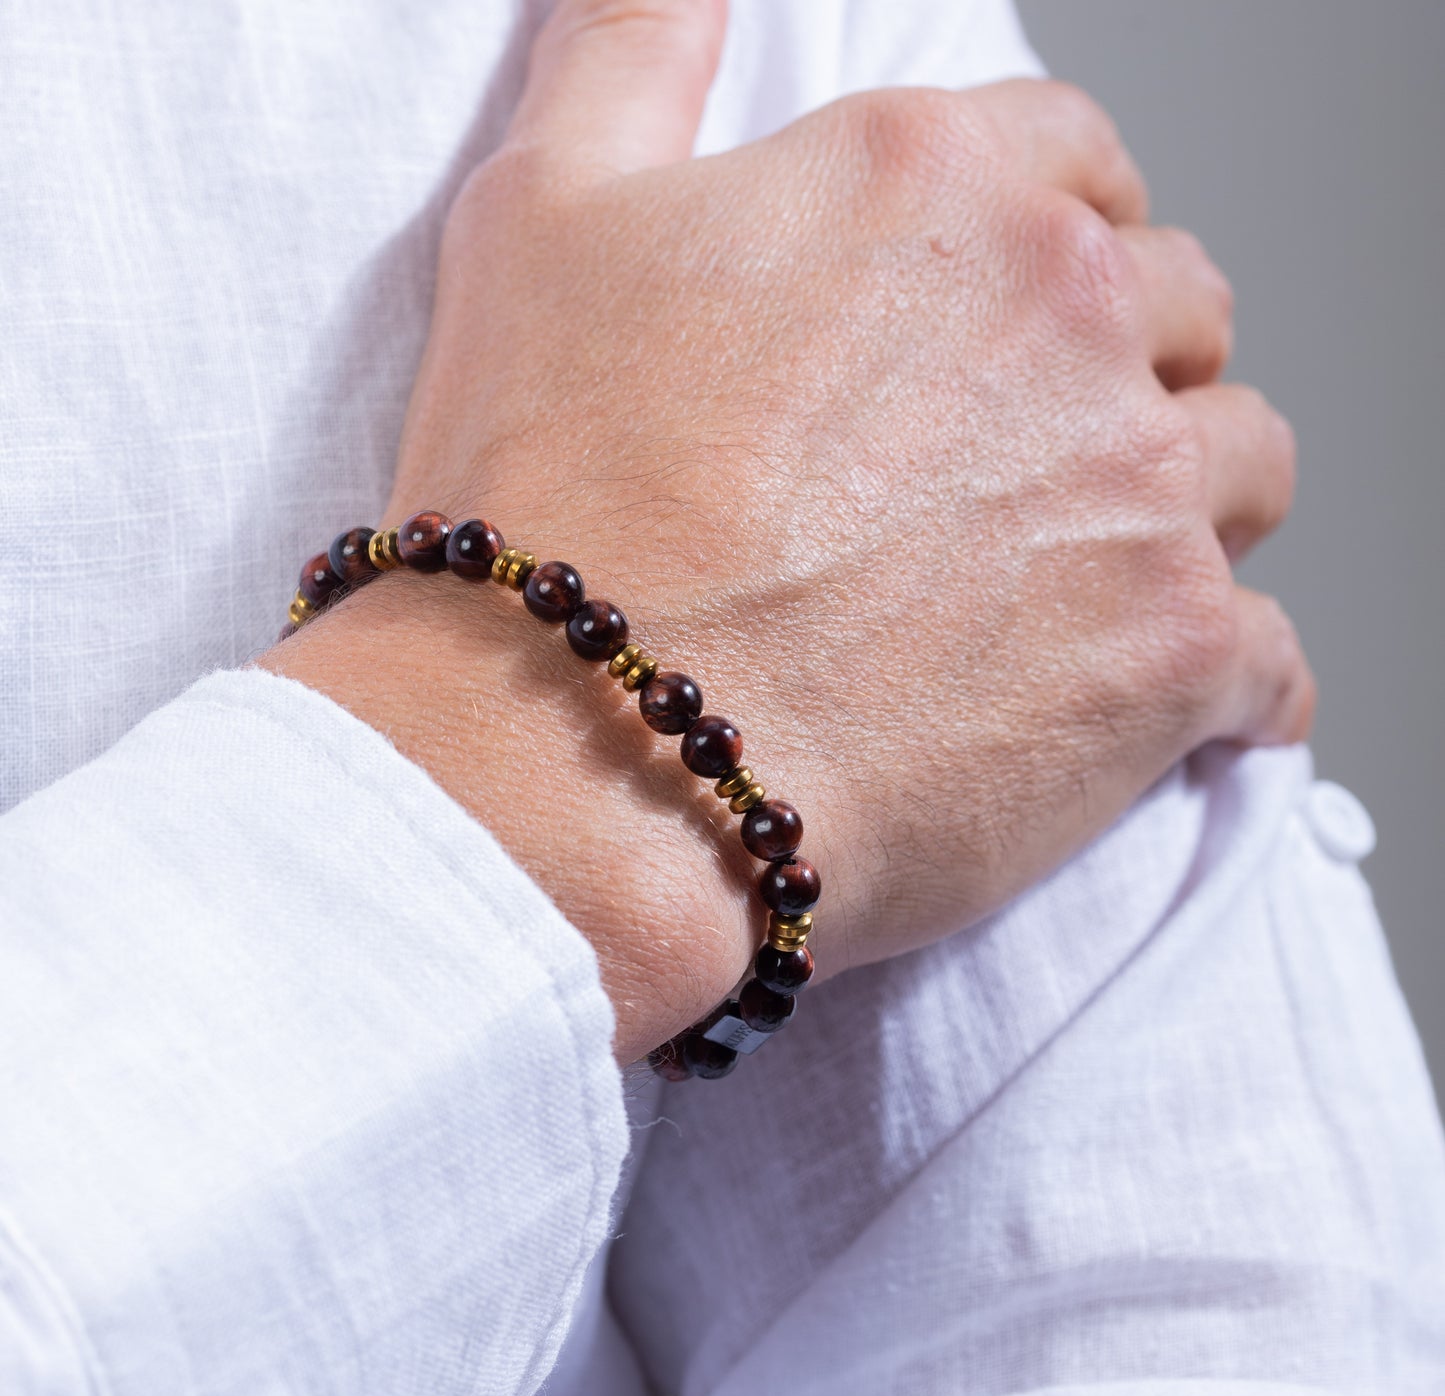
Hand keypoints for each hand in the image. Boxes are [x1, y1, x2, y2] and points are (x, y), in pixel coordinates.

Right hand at [266, 0, 1310, 1061]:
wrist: (582, 741)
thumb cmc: (544, 493)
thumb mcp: (544, 217)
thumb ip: (636, 57)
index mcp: (935, 188)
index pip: (1081, 168)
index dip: (1053, 244)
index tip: (1010, 328)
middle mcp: (1066, 309)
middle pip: (1176, 316)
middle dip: (1120, 377)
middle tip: (1022, 473)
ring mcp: (1137, 485)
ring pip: (1243, 470)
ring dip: (1183, 516)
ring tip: (1079, 590)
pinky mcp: (1171, 657)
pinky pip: (1267, 667)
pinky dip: (1225, 689)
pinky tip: (1157, 713)